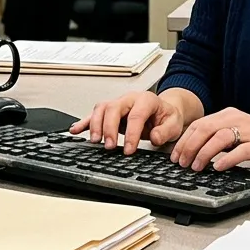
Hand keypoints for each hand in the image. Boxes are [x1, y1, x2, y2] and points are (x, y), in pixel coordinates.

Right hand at [69, 91, 184, 153]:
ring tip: (95, 141)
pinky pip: (93, 113)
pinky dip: (83, 122)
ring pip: (101, 109)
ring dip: (95, 125)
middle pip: (113, 108)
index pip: (136, 115)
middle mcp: (129, 99)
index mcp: (146, 100)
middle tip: (110, 146)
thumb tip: (154, 137)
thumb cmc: (166, 116)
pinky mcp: (109, 111)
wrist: (164, 110)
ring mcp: (118, 104)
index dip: (131, 134)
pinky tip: (76, 130)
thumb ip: (165, 131)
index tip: (129, 150)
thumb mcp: (174, 124)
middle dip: (109, 128)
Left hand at [171, 108, 249, 171]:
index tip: (175, 155)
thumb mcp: (238, 133)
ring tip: (196, 166)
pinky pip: (240, 150)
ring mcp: (249, 131)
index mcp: (229, 115)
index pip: (199, 124)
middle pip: (206, 129)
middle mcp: (237, 119)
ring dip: (204, 153)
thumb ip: (219, 138)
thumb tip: (194, 150)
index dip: (184, 140)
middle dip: (189, 146)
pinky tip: (218, 167)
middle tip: (182, 163)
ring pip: (220, 138)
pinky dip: (226, 159)